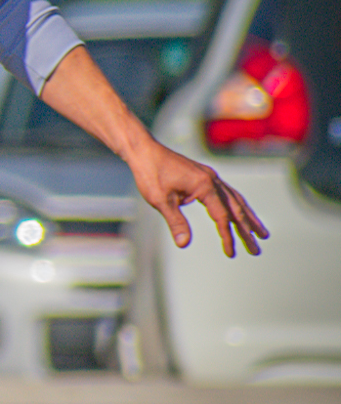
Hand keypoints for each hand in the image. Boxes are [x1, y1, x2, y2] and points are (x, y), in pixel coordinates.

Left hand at [128, 139, 268, 258]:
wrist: (144, 150)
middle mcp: (212, 179)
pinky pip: (226, 192)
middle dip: (247, 230)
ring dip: (247, 217)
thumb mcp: (161, 201)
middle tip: (257, 249)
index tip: (230, 253)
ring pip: (235, 199)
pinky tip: (239, 213)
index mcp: (204, 185)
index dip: (227, 236)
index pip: (221, 216)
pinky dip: (236, 205)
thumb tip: (184, 244)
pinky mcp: (204, 175)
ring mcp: (209, 176)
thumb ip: (176, 222)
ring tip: (260, 232)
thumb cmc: (150, 173)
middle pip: (235, 208)